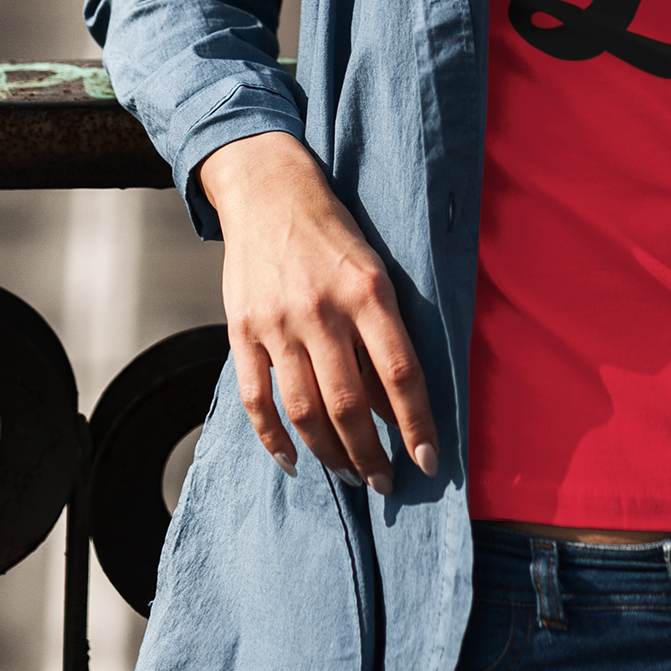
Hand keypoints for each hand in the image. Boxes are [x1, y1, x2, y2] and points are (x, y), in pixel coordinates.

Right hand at [199, 130, 438, 491]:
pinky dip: (273, 439)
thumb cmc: (332, 230)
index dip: (417, 425)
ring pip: (305, 411)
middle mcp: (322, 310)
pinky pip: (256, 400)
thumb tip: (396, 402)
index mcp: (368, 290)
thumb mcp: (375, 268)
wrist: (267, 189)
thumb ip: (384, 331)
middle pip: (351, 404)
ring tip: (350, 473)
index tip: (428, 461)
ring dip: (331, 453)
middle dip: (372, 454)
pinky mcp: (242, 331)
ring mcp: (277, 323)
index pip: (401, 373)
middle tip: (385, 481)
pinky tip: (294, 459)